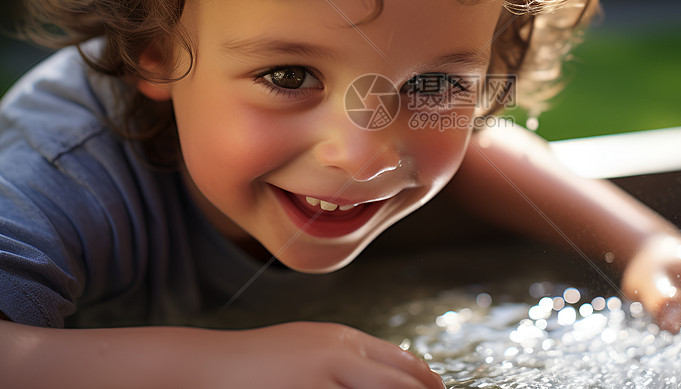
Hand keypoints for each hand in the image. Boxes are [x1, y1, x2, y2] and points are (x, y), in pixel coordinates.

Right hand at [202, 321, 444, 388]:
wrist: (212, 365)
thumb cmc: (262, 360)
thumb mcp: (311, 346)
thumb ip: (349, 357)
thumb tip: (392, 376)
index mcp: (342, 338)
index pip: (401, 362)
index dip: (427, 382)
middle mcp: (337, 354)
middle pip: (398, 383)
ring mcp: (320, 378)